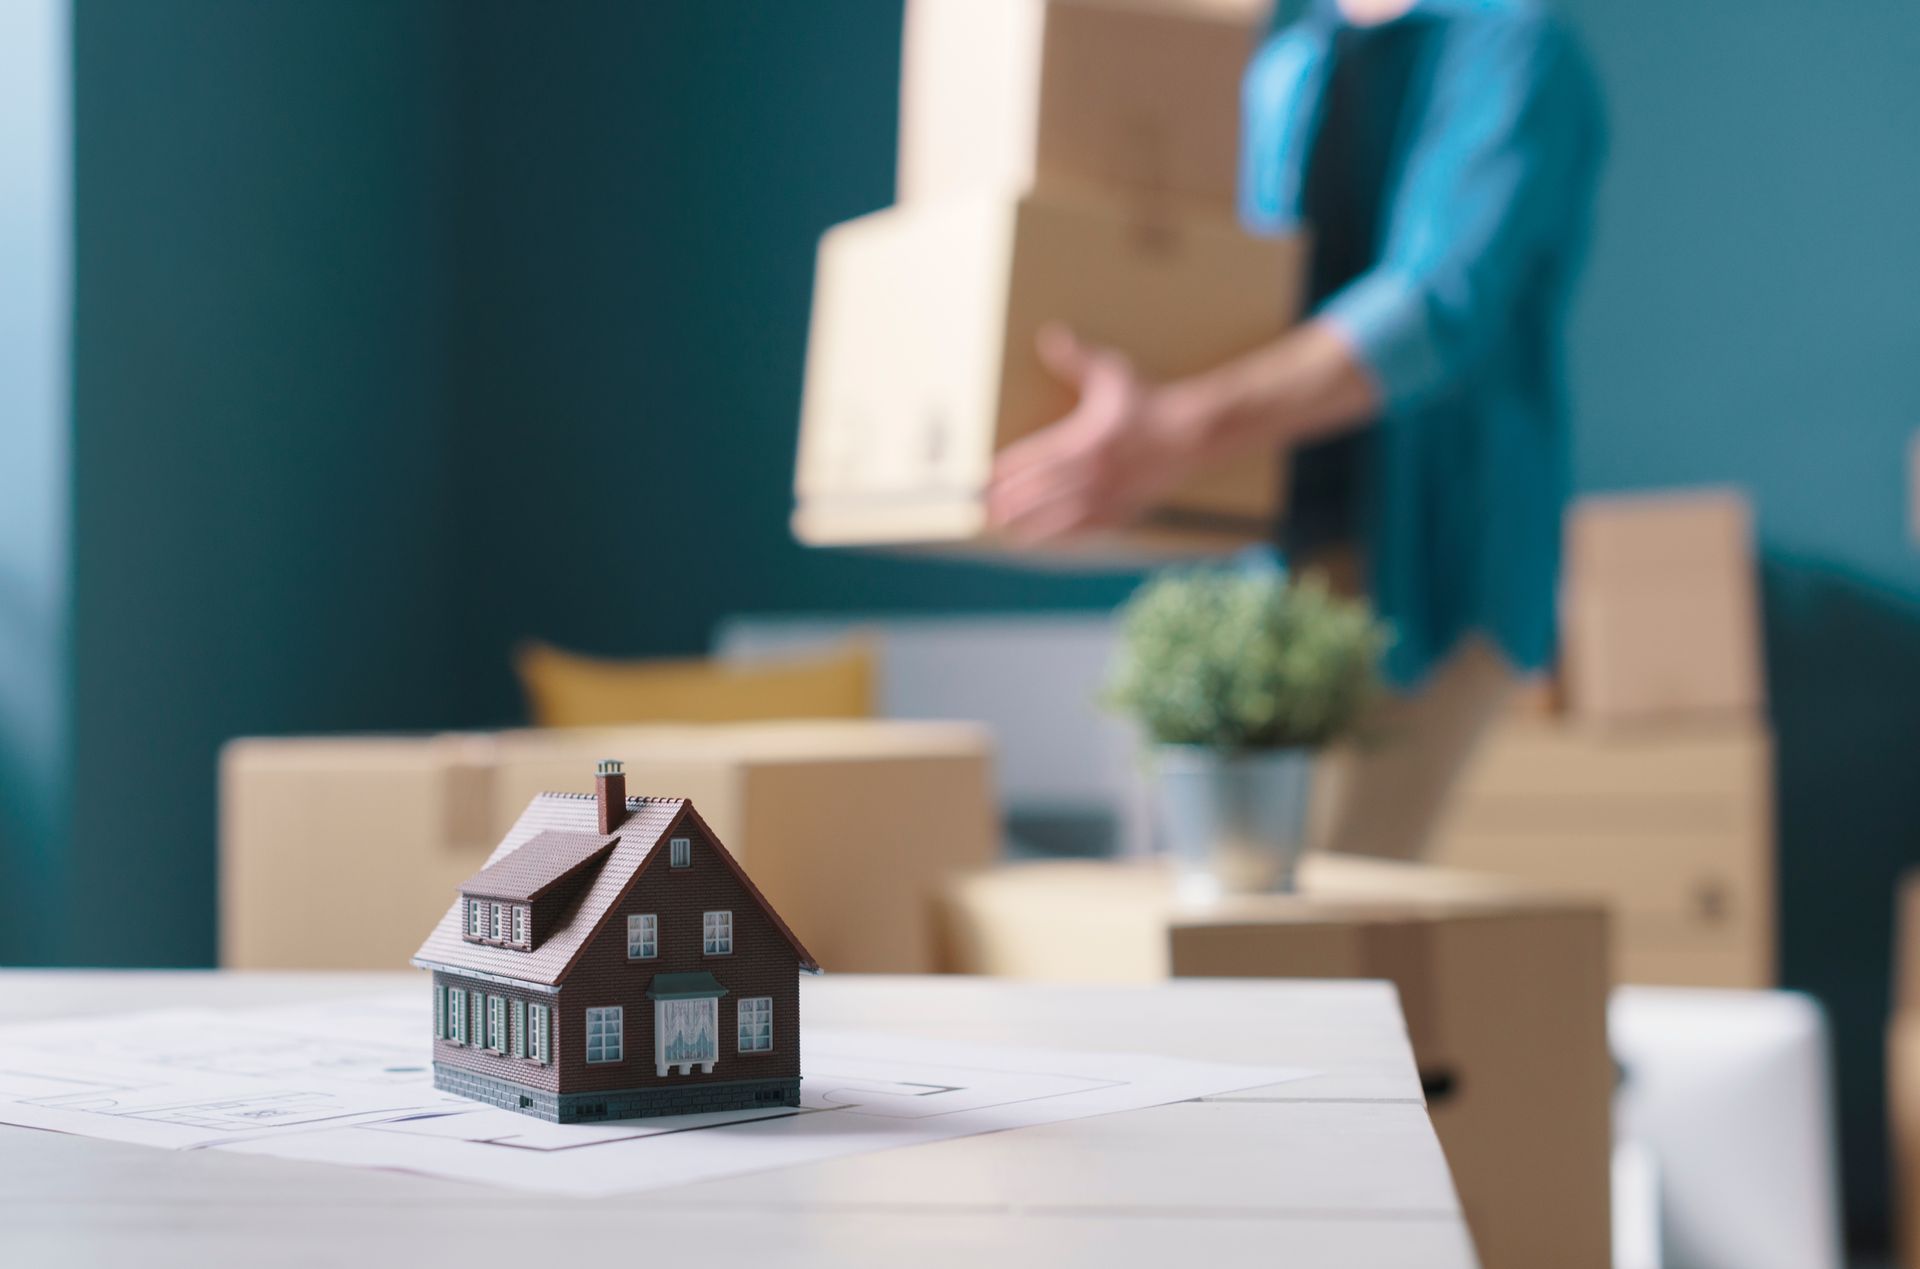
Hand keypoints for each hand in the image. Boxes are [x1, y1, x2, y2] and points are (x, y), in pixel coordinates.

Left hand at [985, 326, 1211, 542]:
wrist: (1194, 433)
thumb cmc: (1150, 401)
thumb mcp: (1114, 374)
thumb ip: (1077, 359)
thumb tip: (1049, 337)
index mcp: (1086, 439)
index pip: (1034, 458)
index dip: (1006, 470)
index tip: (982, 477)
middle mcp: (1094, 472)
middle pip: (1040, 492)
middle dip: (1010, 502)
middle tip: (982, 509)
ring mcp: (1109, 495)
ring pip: (1059, 517)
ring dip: (1030, 524)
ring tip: (1004, 529)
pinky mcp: (1123, 510)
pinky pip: (1086, 529)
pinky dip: (1062, 536)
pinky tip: (1043, 540)